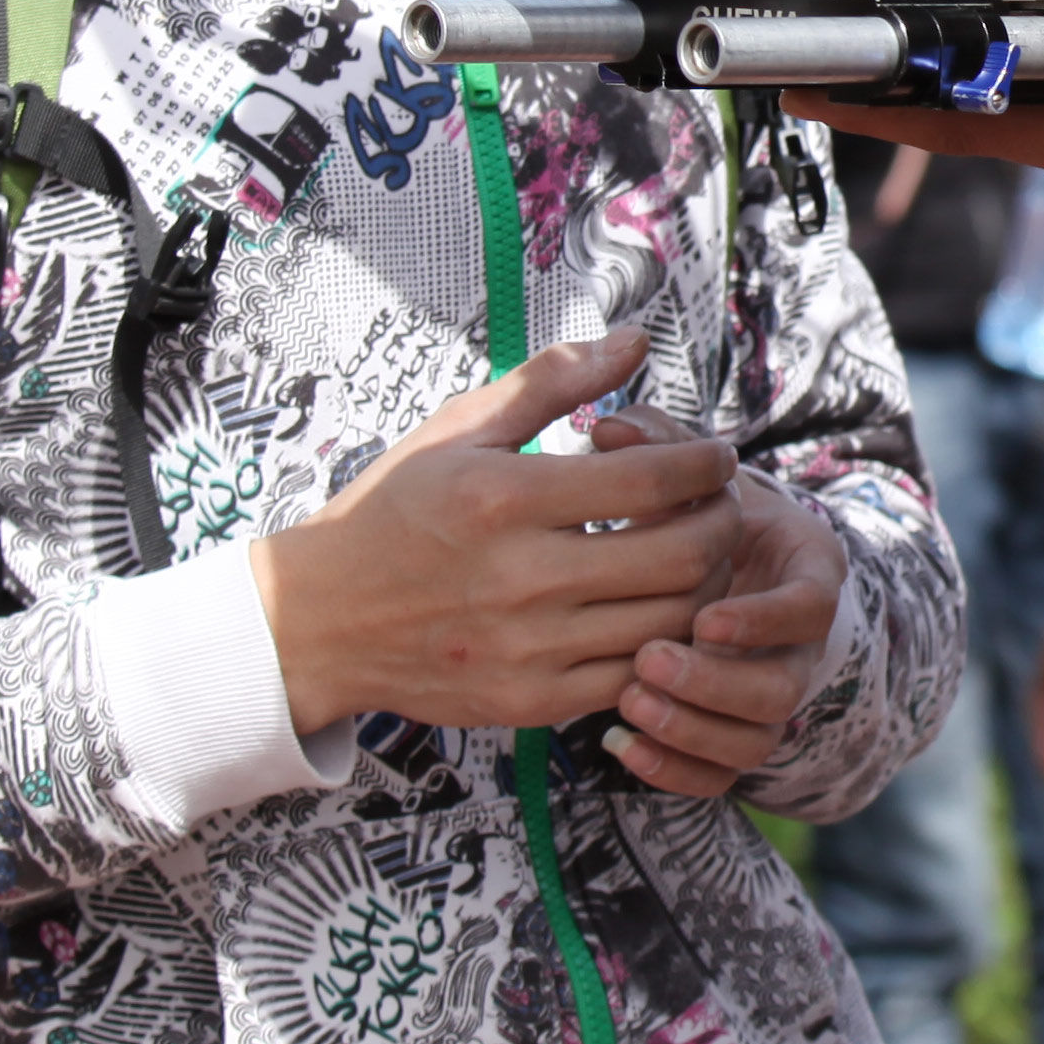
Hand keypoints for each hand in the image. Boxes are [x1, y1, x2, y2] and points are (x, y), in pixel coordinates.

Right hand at [251, 333, 744, 738]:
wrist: (320, 621)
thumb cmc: (392, 511)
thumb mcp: (458, 429)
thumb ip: (552, 381)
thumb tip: (634, 341)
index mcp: (506, 498)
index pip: (655, 481)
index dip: (707, 464)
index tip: (715, 457)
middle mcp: (523, 578)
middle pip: (684, 556)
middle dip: (723, 522)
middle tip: (721, 505)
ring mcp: (531, 649)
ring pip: (672, 622)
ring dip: (705, 585)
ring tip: (694, 554)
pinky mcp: (531, 702)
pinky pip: (634, 676)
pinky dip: (661, 642)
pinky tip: (650, 608)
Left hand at [610, 469, 844, 799]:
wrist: (719, 567)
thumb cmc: (703, 513)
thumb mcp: (693, 476)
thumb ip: (660, 447)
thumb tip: (610, 427)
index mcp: (808, 573)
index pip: (812, 606)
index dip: (764, 619)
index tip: (706, 617)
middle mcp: (799, 644)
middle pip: (782, 688)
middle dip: (716, 683)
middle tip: (647, 662)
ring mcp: (769, 694)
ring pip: (755, 740)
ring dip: (692, 729)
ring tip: (627, 701)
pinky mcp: (733, 735)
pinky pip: (720, 776)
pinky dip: (674, 770)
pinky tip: (620, 744)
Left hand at [793, 0, 1043, 222]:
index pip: (951, 125)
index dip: (870, 106)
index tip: (792, 88)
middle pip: (954, 114)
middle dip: (876, 88)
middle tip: (793, 57)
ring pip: (992, 99)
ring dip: (927, 73)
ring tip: (855, 42)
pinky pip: (1040, 86)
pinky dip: (994, 59)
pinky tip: (979, 34)